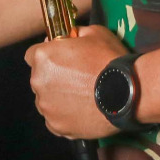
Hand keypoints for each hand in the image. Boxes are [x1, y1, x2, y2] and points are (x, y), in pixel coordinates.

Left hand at [25, 24, 125, 139]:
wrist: (127, 92)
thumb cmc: (110, 61)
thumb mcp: (94, 33)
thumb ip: (74, 34)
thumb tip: (70, 36)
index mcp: (43, 57)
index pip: (32, 55)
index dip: (47, 56)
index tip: (59, 59)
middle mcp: (39, 82)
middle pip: (39, 79)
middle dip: (52, 77)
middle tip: (75, 78)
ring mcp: (47, 106)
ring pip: (46, 101)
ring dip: (57, 98)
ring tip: (81, 96)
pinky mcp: (57, 126)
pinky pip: (54, 120)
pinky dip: (64, 117)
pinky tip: (80, 110)